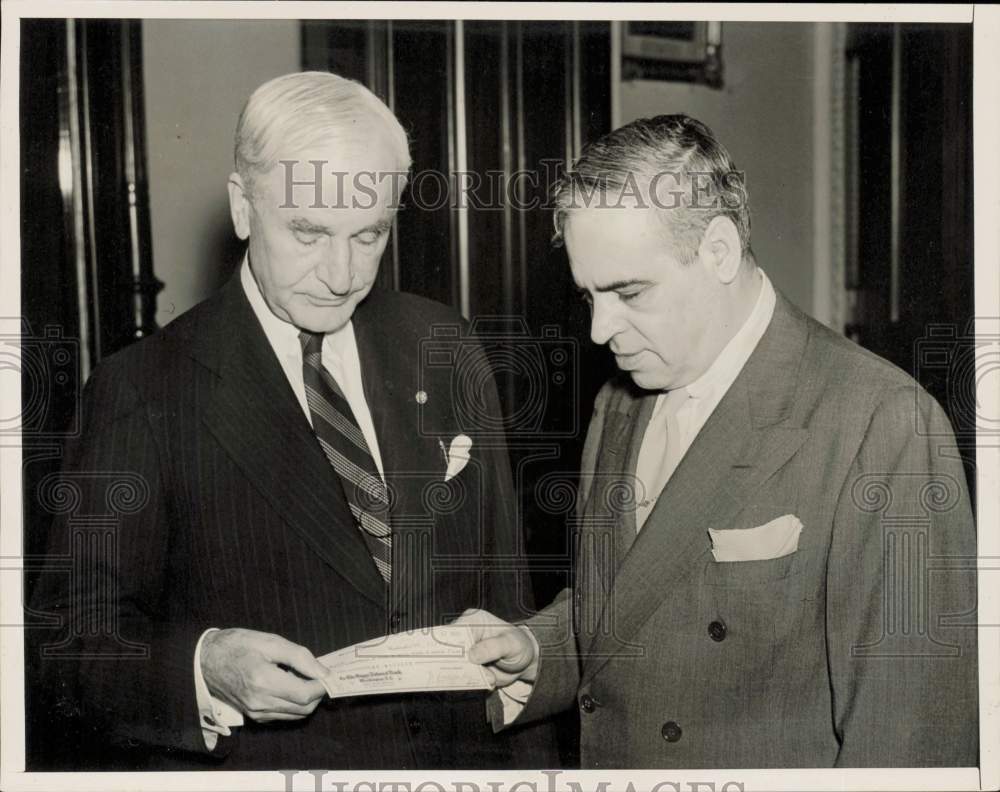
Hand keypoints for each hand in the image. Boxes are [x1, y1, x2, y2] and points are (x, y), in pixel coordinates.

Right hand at [201, 628, 328, 722]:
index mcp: (264, 682)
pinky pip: (283, 716)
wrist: (205, 660)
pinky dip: (293, 704)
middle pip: (304, 708)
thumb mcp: (270, 641)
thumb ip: (300, 657)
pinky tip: (286, 685)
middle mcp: (260, 703)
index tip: (327, 672)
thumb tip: (323, 671)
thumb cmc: (237, 646)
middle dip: (317, 692)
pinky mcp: (253, 716)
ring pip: (296, 715)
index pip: (306, 694)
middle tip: (315, 673)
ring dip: (306, 699)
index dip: (322, 684)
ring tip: (298, 676)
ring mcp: (256, 712)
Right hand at [455, 609, 538, 687]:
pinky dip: (472, 682)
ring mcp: (463, 652)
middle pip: (447, 650)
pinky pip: (460, 677)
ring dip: (469, 676)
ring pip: (453, 666)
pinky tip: (490, 679)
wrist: (524, 661)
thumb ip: (493, 647)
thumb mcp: (511, 643)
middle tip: (480, 672)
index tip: (457, 658)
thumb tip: (472, 655)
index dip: (449, 645)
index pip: (453, 631)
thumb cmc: (519, 645)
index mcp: (473, 620)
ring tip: (491, 676)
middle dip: (460, 665)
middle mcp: (464, 634)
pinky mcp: (465, 666)